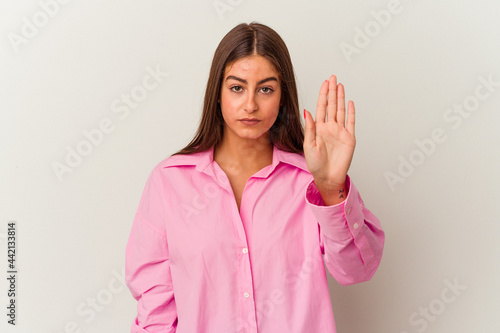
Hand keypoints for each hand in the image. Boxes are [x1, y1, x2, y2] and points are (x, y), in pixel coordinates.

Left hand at [303, 74, 355, 199]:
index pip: (321, 107)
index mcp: (319, 128)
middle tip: (333, 77)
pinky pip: (351, 122)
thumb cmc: (315, 164)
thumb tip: (306, 112)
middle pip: (332, 105)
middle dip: (332, 91)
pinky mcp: (349, 138)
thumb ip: (310, 128)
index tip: (324, 83)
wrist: (327, 177)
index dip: (323, 95)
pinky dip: (351, 112)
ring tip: (340, 85)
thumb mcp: (309, 145)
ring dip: (341, 98)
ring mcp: (340, 132)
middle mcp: (330, 127)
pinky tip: (350, 102)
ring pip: (341, 110)